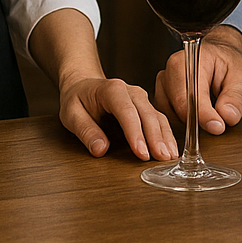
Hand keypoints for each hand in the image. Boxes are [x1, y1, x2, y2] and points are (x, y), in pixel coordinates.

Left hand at [58, 74, 177, 161]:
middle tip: (162, 158)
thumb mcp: (71, 114)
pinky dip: (166, 134)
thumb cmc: (77, 99)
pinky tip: (170, 149)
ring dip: (164, 137)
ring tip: (169, 156)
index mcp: (112, 89)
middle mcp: (130, 91)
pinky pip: (158, 119)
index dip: (135, 133)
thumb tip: (100, 149)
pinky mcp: (145, 106)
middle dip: (156, 137)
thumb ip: (85, 131)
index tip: (141, 153)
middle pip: (147, 113)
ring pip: (156, 116)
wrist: (83, 84)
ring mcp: (140, 98)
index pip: (126, 111)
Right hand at [154, 26, 241, 133]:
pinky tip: (198, 115)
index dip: (204, 115)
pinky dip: (185, 124)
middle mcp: (169, 74)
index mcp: (187, 62)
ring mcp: (163, 88)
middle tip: (218, 123)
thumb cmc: (227, 66)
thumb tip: (227, 116)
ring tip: (210, 111)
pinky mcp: (162, 100)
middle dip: (200, 122)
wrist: (218, 58)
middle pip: (178, 110)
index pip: (190, 96)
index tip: (218, 127)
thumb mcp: (240, 78)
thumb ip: (235, 97)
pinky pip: (169, 121)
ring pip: (173, 119)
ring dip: (192, 123)